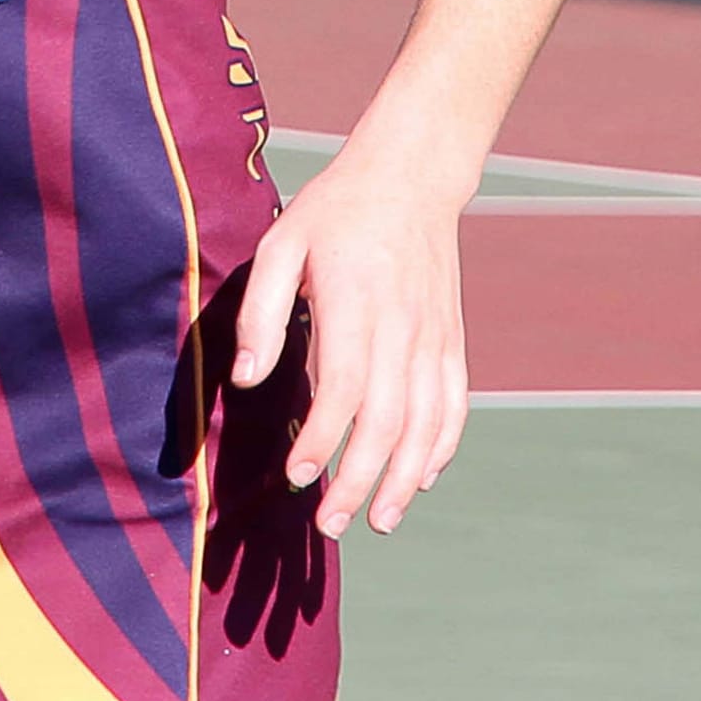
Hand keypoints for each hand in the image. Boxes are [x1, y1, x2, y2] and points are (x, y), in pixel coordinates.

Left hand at [229, 153, 468, 538]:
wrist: (411, 177)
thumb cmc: (334, 212)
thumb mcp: (281, 243)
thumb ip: (261, 312)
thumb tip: (246, 379)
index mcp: (356, 303)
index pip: (344, 386)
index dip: (323, 439)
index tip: (297, 477)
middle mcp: (403, 327)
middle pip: (388, 420)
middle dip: (360, 480)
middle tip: (331, 523)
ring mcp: (435, 337)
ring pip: (427, 423)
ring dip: (404, 479)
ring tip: (379, 522)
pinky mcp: (452, 341)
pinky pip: (454, 405)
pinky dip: (442, 448)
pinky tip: (421, 479)